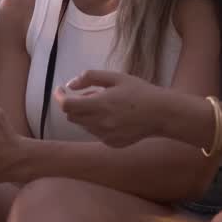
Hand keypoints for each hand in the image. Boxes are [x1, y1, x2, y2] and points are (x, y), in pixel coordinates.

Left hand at [58, 70, 175, 147]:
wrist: (161, 114)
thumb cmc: (139, 92)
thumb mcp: (115, 77)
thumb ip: (90, 77)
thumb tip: (70, 84)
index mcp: (100, 105)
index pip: (67, 106)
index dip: (59, 97)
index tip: (61, 89)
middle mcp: (100, 124)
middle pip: (72, 116)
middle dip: (73, 104)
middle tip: (89, 94)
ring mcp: (106, 136)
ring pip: (83, 125)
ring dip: (86, 114)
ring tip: (105, 104)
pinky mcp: (112, 143)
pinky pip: (96, 134)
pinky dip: (97, 124)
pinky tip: (114, 117)